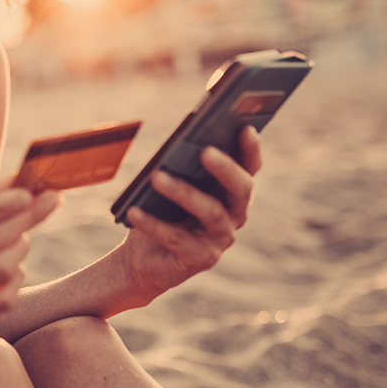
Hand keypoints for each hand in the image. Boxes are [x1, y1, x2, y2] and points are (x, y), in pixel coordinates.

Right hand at [0, 179, 60, 329]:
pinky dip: (17, 279)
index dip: (0, 207)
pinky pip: (3, 300)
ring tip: (22, 240)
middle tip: (49, 202)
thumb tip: (25, 175)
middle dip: (25, 219)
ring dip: (21, 250)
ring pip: (0, 271)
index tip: (29, 193)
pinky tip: (15, 268)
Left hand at [118, 126, 261, 300]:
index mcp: (231, 190)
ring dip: (183, 192)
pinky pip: (178, 239)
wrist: (142, 257)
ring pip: (210, 212)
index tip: (246, 128)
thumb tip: (181, 141)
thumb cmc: (160, 209)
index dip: (251, 149)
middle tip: (205, 151)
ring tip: (157, 176)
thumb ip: (182, 164)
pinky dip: (154, 224)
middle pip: (240, 189)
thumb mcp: (171, 181)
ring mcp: (221, 239)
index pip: (249, 167)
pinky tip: (134, 211)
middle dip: (225, 168)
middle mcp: (234, 214)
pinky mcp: (202, 259)